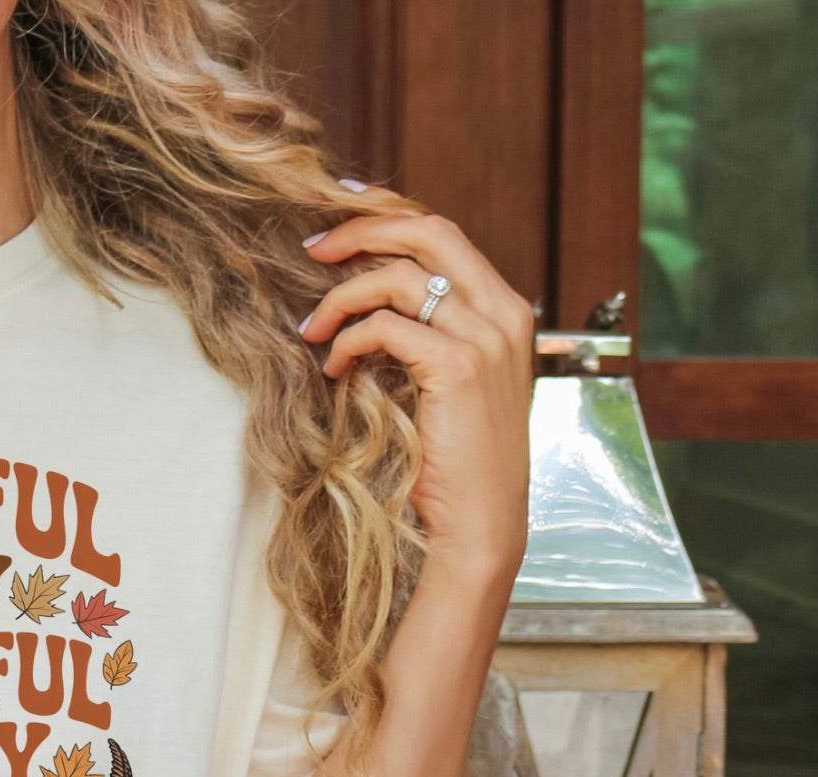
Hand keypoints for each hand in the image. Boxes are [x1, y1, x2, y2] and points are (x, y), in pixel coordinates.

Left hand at [297, 187, 534, 590]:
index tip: (340, 214)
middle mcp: (504, 312)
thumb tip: (368, 303)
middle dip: (361, 230)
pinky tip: (334, 367)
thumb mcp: (451, 385)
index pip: (445, 234)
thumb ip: (428, 336)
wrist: (481, 521)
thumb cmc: (457, 462)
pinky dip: (349, 340)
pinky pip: (386, 327)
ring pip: (397, 278)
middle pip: (427, 233)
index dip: (389, 216)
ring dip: (340, 299)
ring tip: (311, 330)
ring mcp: (486, 337)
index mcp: (507, 309)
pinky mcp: (458, 366)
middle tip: (312, 249)